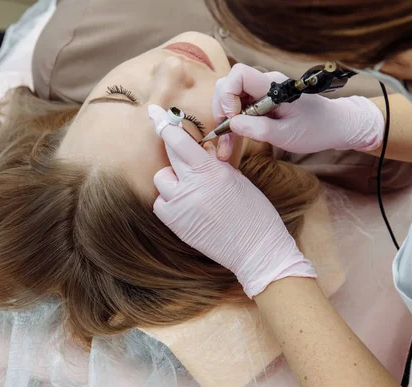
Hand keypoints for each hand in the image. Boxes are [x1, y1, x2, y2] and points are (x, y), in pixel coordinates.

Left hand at [148, 104, 315, 297]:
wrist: (257, 250)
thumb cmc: (254, 212)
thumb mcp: (237, 179)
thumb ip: (216, 162)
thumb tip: (204, 148)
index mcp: (211, 171)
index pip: (179, 141)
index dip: (165, 124)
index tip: (154, 112)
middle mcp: (191, 187)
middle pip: (169, 157)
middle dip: (175, 150)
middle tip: (180, 148)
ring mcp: (180, 207)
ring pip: (162, 180)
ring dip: (173, 180)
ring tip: (193, 189)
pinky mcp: (176, 225)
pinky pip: (160, 203)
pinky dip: (169, 201)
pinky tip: (187, 205)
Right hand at [213, 63, 384, 159]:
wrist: (334, 126)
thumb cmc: (317, 129)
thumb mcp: (288, 135)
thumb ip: (260, 130)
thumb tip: (233, 124)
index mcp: (274, 86)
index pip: (238, 74)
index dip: (228, 94)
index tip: (234, 118)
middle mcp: (265, 84)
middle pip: (228, 85)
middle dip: (221, 109)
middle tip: (225, 134)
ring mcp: (262, 93)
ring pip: (231, 98)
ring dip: (224, 120)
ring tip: (225, 146)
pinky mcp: (261, 102)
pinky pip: (240, 107)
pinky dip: (232, 124)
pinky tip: (231, 141)